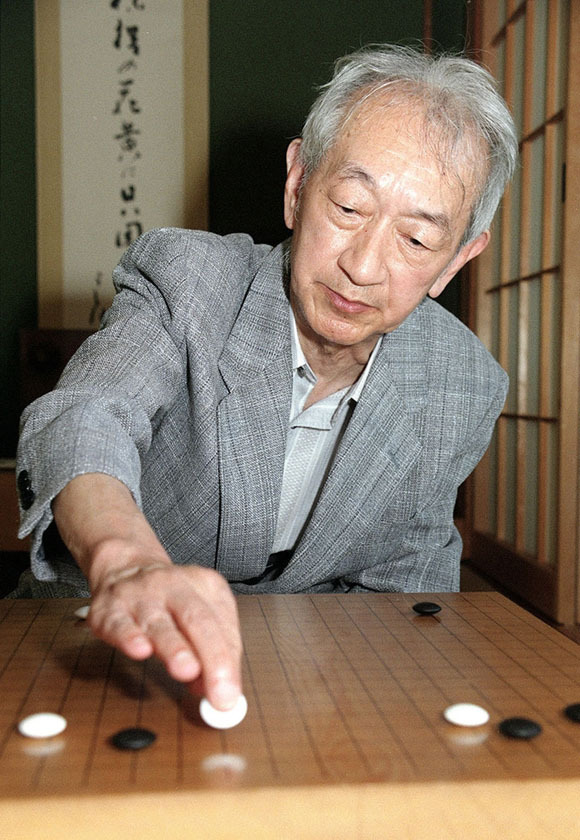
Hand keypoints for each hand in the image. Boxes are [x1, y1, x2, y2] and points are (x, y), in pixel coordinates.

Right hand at [52, 473, 241, 710]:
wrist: (126, 569)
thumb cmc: (168, 600)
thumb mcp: (199, 614)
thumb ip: (209, 652)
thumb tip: (211, 691)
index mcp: (206, 585)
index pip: (223, 625)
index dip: (228, 662)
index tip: (229, 695)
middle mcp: (175, 586)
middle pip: (198, 620)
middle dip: (212, 657)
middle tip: (219, 691)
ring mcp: (141, 596)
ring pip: (159, 623)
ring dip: (175, 648)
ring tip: (187, 670)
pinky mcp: (110, 609)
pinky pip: (120, 624)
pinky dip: (130, 637)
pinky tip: (140, 650)